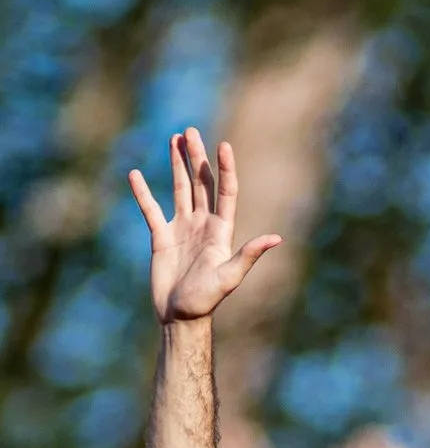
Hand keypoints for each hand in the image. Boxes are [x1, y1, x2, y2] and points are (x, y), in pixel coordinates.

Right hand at [129, 128, 280, 323]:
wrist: (180, 317)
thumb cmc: (207, 301)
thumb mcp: (229, 277)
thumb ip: (249, 255)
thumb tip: (275, 238)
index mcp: (221, 232)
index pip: (226, 192)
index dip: (225, 169)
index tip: (223, 145)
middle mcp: (202, 226)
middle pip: (201, 184)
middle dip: (197, 157)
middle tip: (191, 130)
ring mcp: (182, 229)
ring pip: (180, 189)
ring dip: (177, 164)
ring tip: (174, 139)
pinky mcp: (161, 238)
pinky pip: (150, 209)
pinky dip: (143, 192)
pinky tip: (135, 174)